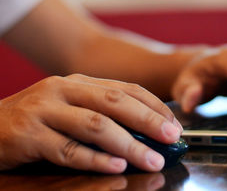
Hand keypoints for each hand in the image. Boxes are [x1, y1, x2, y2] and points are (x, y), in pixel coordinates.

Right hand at [0, 74, 182, 172]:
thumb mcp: (71, 107)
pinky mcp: (28, 135)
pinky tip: (116, 167)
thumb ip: (102, 113)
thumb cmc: (37, 119)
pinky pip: (67, 150)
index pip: (126, 88)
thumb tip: (147, 132)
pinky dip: (95, 159)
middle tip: (171, 137)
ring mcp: (44, 110)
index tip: (174, 124)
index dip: (154, 106)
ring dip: (129, 144)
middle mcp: (63, 89)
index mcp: (79, 82)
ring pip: (95, 125)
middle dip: (148, 120)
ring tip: (152, 159)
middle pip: (115, 102)